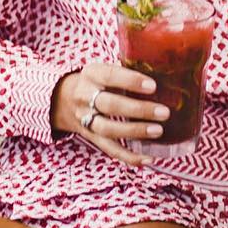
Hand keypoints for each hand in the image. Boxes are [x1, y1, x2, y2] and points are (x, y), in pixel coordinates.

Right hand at [50, 62, 169, 166]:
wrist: (63, 99)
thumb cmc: (96, 81)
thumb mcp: (104, 68)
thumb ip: (127, 70)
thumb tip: (164, 71)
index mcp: (92, 74)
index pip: (110, 75)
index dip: (131, 81)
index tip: (153, 86)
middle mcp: (85, 96)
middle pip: (110, 105)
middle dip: (138, 109)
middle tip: (163, 112)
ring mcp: (86, 119)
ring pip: (108, 129)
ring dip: (134, 131)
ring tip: (158, 131)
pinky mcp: (91, 137)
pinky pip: (109, 149)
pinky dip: (128, 157)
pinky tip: (147, 158)